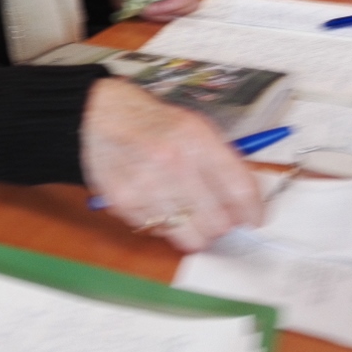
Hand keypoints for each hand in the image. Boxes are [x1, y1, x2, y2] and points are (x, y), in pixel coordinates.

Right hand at [80, 79, 262, 251]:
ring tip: (184, 209)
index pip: (240, 190)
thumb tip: (247, 204)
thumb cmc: (152, 121)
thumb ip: (223, 163)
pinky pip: (159, 233)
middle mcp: (172, 163)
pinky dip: (162, 224)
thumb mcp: (195, 127)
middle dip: (221, 223)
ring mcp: (146, 186)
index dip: (253, 211)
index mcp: (195, 138)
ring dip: (193, 228)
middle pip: (218, 223)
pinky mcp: (124, 203)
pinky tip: (156, 201)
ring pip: (190, 238)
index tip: (253, 219)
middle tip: (215, 215)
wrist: (98, 113)